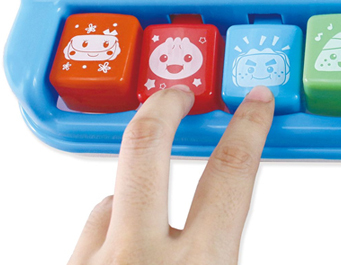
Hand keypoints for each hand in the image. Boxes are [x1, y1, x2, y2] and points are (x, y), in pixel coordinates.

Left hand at [69, 85, 273, 264]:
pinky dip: (103, 246)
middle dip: (163, 108)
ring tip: (145, 222)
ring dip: (126, 202)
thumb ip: (221, 255)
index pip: (231, 172)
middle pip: (146, 148)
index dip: (248, 126)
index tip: (255, 102)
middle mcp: (138, 258)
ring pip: (106, 204)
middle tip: (178, 93)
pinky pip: (85, 246)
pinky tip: (116, 262)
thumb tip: (222, 235)